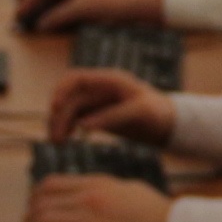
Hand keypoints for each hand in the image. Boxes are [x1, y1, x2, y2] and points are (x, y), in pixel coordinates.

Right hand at [20, 0, 158, 29]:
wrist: (135, 3)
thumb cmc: (110, 3)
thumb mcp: (80, 10)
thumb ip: (58, 16)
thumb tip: (40, 26)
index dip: (30, 1)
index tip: (20, 13)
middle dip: (35, 0)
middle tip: (22, 13)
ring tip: (34, 9)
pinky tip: (56, 8)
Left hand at [24, 174, 175, 221]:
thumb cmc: (154, 210)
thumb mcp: (125, 187)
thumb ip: (100, 187)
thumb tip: (82, 192)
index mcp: (93, 184)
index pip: (47, 184)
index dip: (35, 199)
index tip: (38, 210)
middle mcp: (86, 199)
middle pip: (39, 204)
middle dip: (30, 219)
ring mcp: (89, 221)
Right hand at [46, 68, 177, 143]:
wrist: (168, 122)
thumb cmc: (158, 113)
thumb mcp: (139, 113)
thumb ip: (112, 117)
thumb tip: (83, 126)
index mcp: (110, 80)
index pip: (77, 78)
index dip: (61, 90)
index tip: (54, 107)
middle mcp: (100, 88)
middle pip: (70, 97)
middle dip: (59, 116)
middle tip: (56, 139)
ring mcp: (97, 100)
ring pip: (69, 109)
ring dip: (59, 123)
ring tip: (57, 142)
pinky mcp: (97, 114)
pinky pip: (75, 118)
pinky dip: (67, 127)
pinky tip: (64, 139)